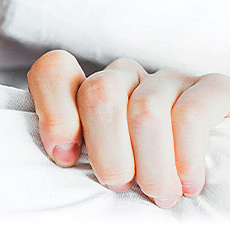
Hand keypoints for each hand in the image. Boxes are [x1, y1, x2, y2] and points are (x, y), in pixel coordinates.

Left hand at [28, 50, 229, 207]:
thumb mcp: (102, 165)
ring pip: (145, 108)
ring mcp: (168, 80)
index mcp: (90, 91)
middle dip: (106, 149)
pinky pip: (191, 113)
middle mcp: (126, 77)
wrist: (212, 177)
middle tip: (118, 185)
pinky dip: (186, 155)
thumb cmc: (141, 177)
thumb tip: (62, 155)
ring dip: (150, 162)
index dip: (54, 111)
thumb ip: (75, 151)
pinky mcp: (211, 89)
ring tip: (158, 194)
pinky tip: (187, 183)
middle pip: (100, 92)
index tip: (65, 157)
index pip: (54, 71)